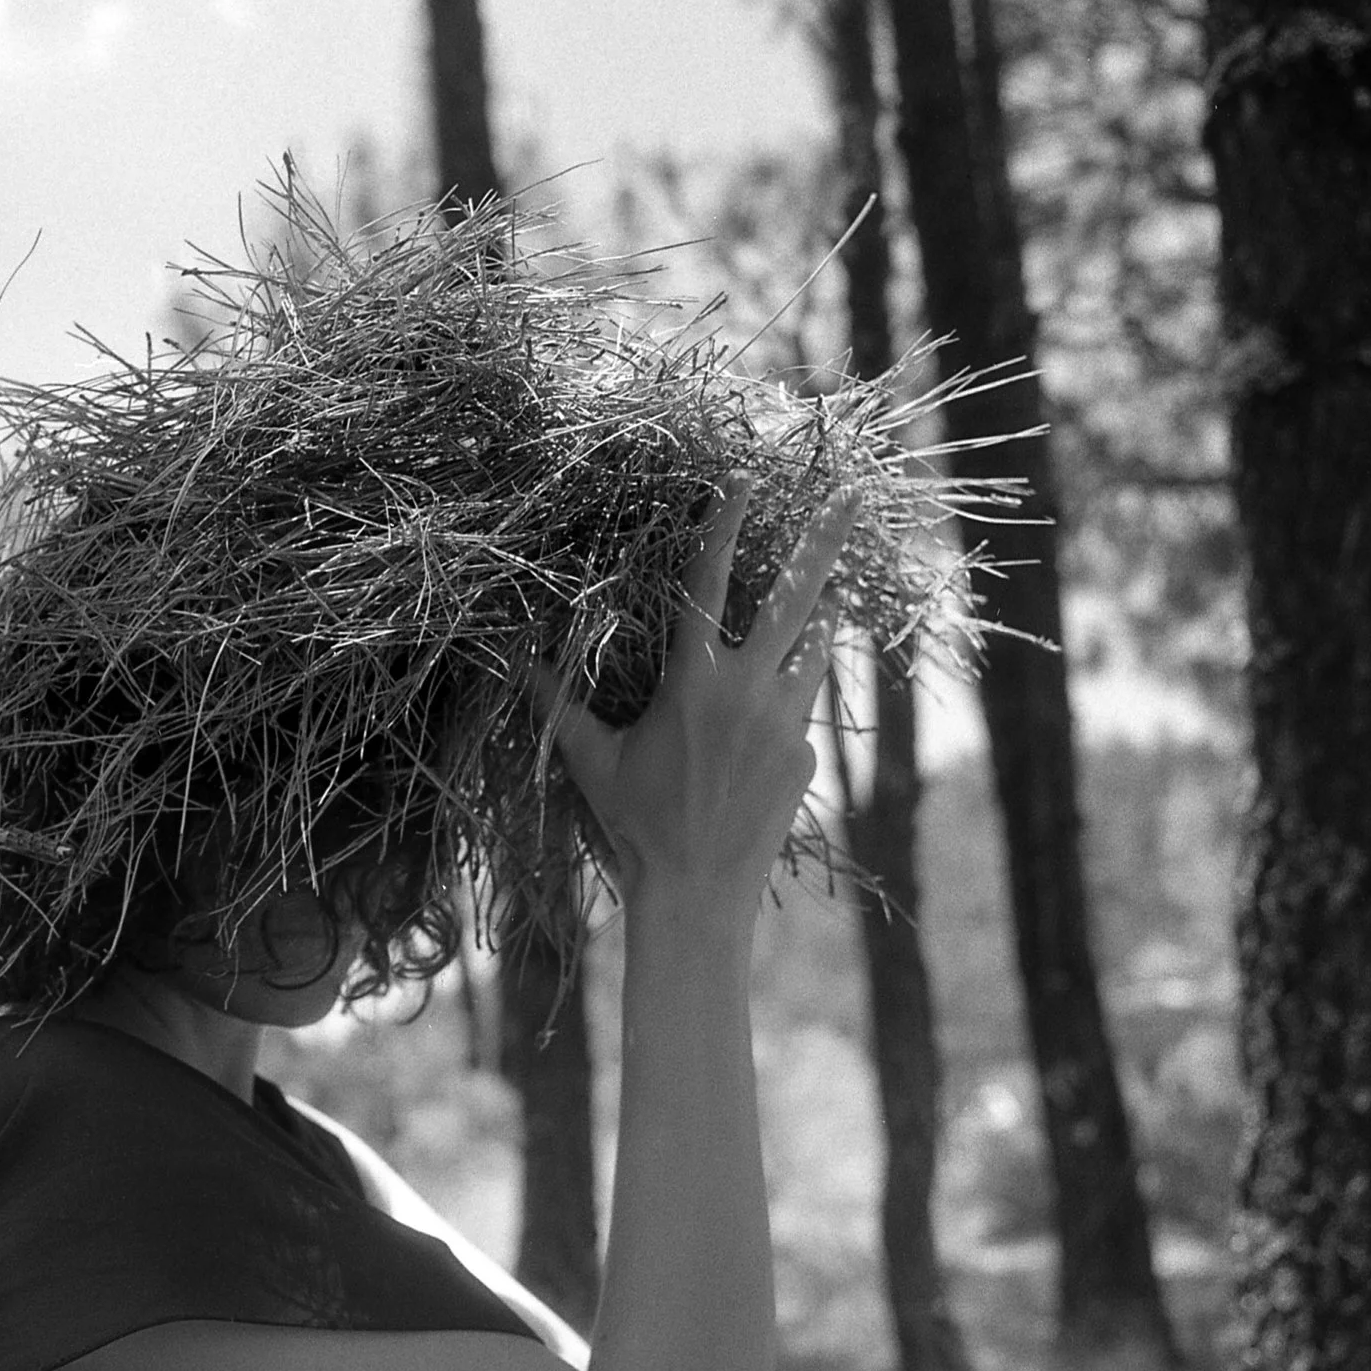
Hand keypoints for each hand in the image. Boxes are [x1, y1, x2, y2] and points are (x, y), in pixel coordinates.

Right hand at [531, 477, 855, 904]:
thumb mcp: (591, 759)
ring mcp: (787, 721)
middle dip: (825, 541)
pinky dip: (783, 703)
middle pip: (798, 598)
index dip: (724, 524)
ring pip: (814, 649)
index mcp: (694, 680)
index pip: (708, 583)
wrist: (698, 892)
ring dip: (817, 618)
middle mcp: (750, 689)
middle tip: (854, 494)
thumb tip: (515, 661)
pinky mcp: (805, 754)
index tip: (742, 477)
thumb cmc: (634, 824)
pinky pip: (798, 710)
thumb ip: (558, 704)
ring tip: (827, 592)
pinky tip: (754, 736)